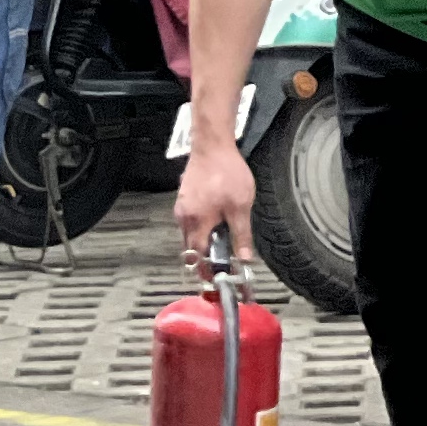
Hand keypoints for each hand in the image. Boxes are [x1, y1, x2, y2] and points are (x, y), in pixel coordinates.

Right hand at [172, 133, 255, 267]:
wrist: (212, 147)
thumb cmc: (226, 173)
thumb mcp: (240, 207)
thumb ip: (241, 235)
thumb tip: (245, 257)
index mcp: (197, 223)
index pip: (198, 257)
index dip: (207, 270)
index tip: (216, 278)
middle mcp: (184, 218)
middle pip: (190, 248)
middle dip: (204, 258)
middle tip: (220, 264)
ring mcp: (181, 208)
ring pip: (189, 235)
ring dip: (202, 242)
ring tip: (220, 242)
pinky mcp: (183, 199)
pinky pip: (189, 221)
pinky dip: (199, 228)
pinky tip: (214, 221)